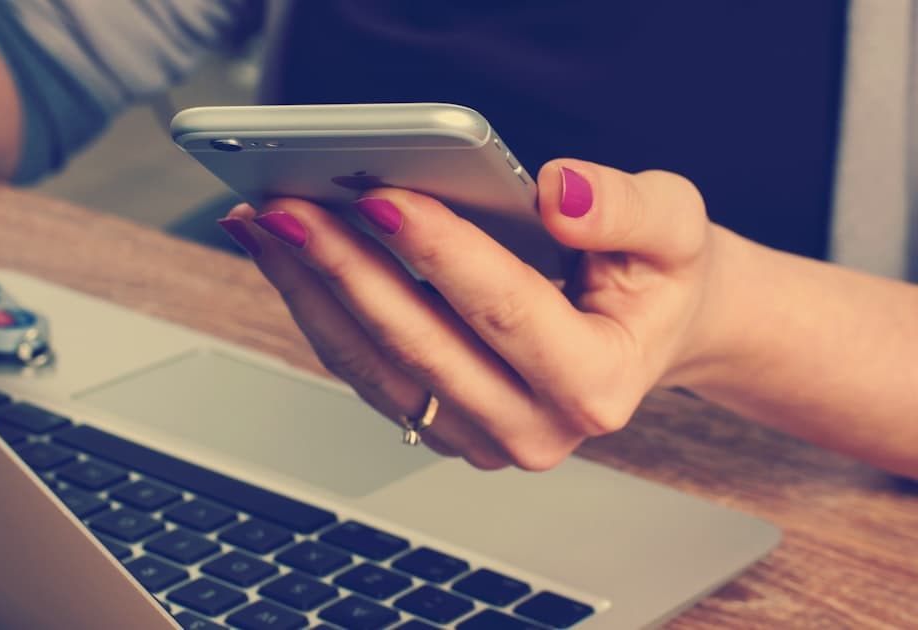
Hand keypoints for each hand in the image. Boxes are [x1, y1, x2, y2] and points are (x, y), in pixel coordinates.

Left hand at [218, 159, 718, 469]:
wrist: (648, 330)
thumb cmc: (657, 278)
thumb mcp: (675, 227)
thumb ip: (626, 208)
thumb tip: (556, 193)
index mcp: (598, 383)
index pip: (504, 311)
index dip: (439, 252)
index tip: (380, 197)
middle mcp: (534, 428)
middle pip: (418, 344)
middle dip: (345, 268)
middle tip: (287, 207)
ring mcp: (480, 437)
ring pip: (374, 365)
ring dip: (311, 291)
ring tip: (265, 224)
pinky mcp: (441, 425)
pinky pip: (364, 371)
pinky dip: (319, 309)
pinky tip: (287, 256)